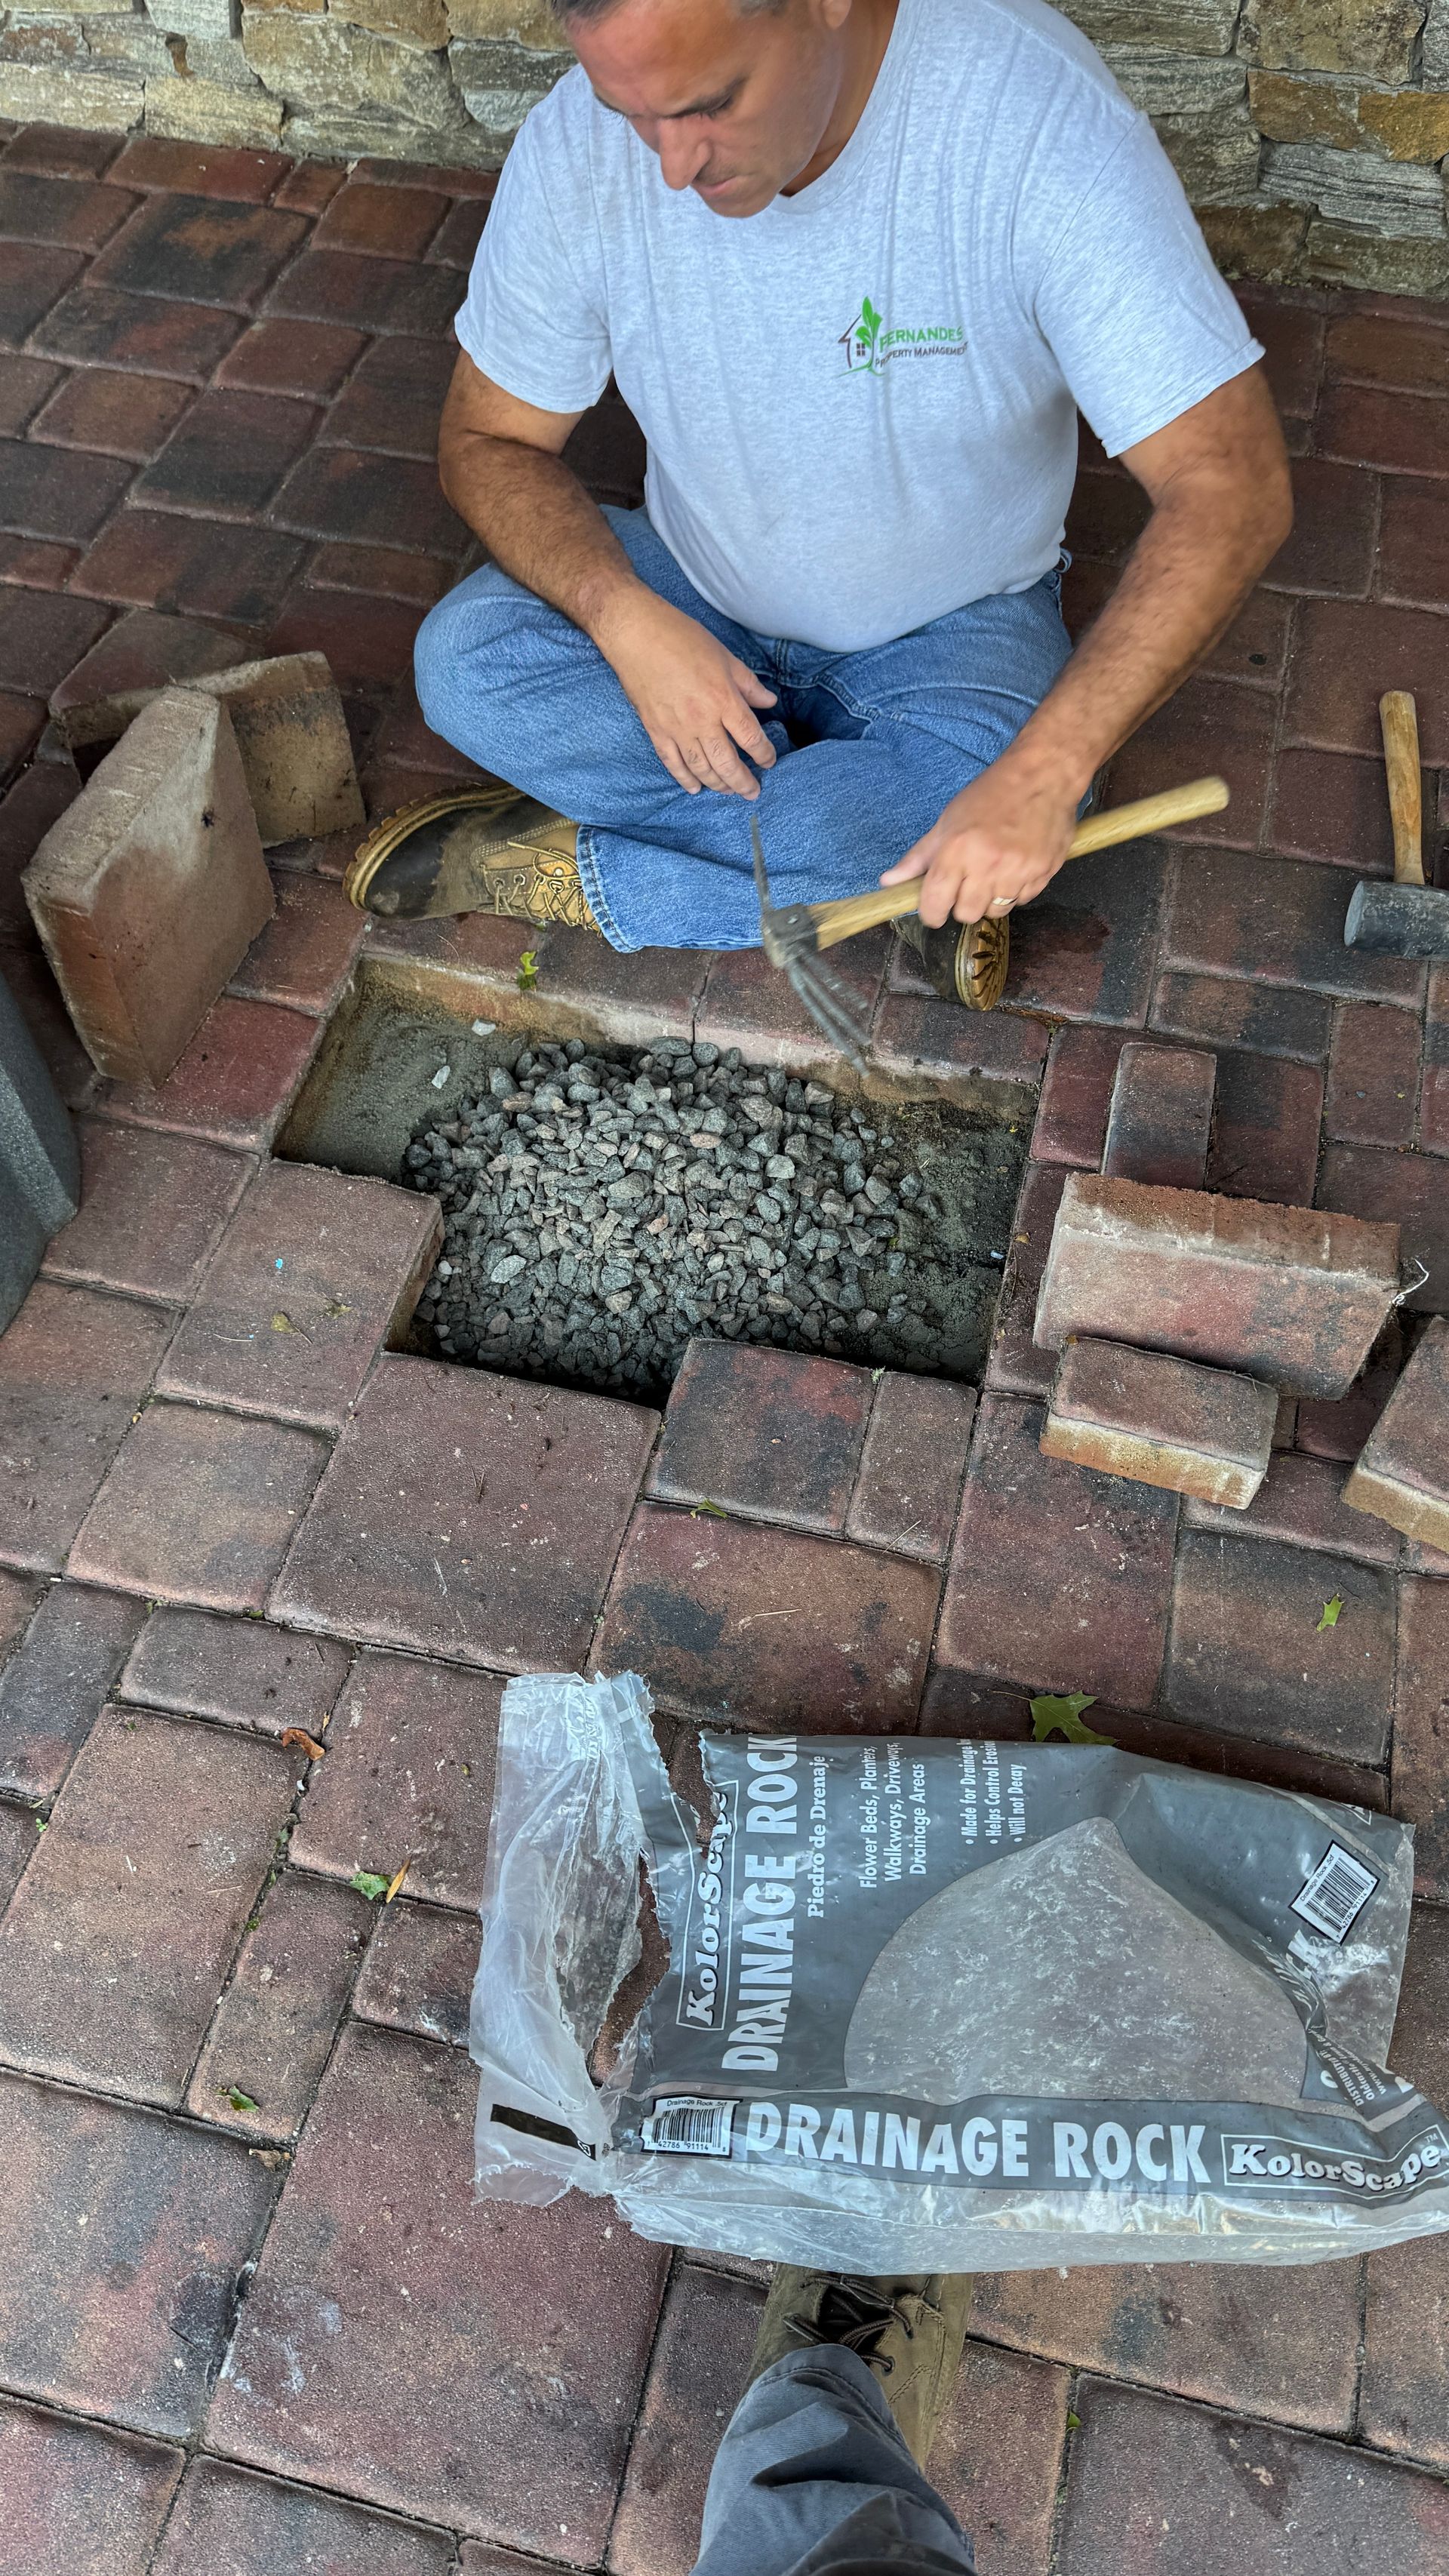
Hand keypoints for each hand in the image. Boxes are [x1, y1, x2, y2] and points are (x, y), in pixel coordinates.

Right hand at [591, 587, 777, 796]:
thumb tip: (768, 702)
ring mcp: (676, 729)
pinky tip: (694, 788)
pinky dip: (684, 779)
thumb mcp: (725, 656)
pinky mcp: (655, 730)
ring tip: (728, 791)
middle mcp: (702, 720)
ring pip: (701, 768)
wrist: (636, 634)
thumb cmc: (682, 637)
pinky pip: (672, 763)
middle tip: (752, 792)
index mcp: (723, 699)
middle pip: (727, 762)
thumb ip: (748, 684)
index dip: (763, 754)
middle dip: (742, 782)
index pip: (750, 737)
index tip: (769, 761)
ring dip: (717, 784)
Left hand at [880, 754, 1082, 926]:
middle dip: (962, 904)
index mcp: (957, 850)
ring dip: (990, 899)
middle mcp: (987, 865)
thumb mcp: (948, 821)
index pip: (936, 903)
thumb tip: (888, 882)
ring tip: (994, 873)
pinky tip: (1016, 867)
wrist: (1043, 775)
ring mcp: (1018, 872)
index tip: (934, 910)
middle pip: (966, 914)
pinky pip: (1022, 901)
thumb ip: (919, 857)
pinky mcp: (1043, 874)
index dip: (931, 913)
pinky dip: (1016, 891)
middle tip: (967, 882)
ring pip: (995, 912)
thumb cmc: (991, 794)